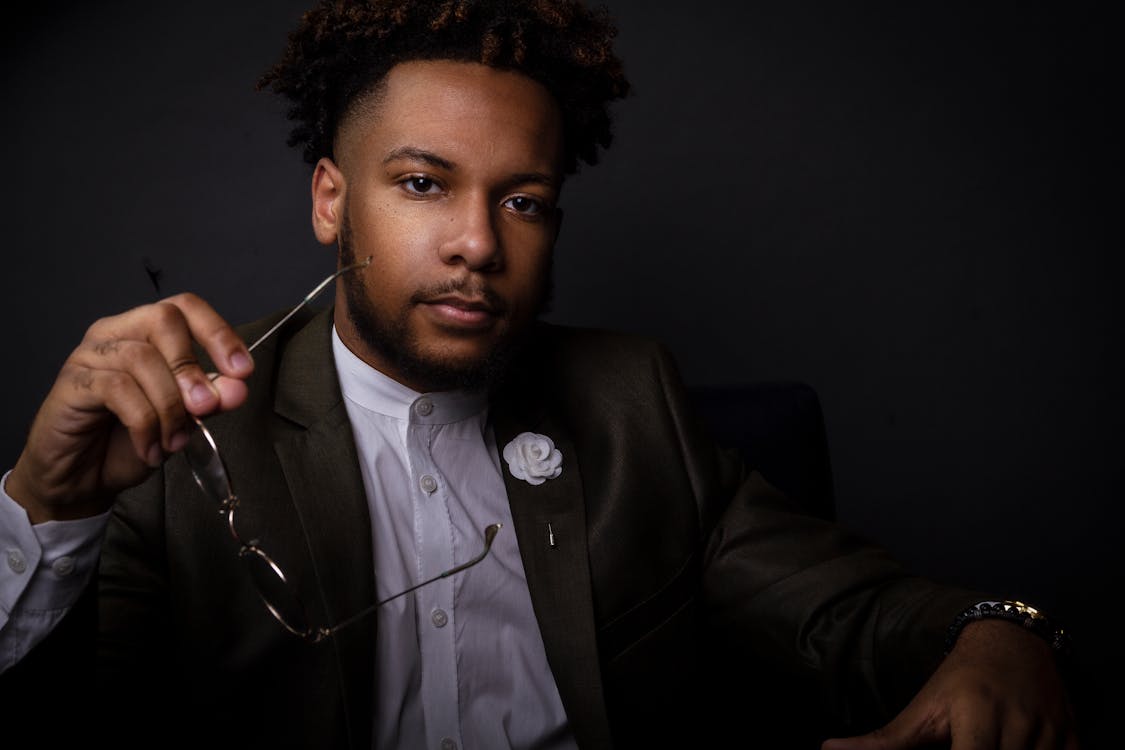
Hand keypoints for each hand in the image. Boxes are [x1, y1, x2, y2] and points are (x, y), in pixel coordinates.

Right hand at [6, 294, 252, 522]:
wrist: (83, 478)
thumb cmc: (129, 441)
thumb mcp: (182, 420)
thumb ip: (210, 399)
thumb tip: (237, 387)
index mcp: (146, 332)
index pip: (186, 307)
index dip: (219, 333)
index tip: (242, 370)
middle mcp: (117, 332)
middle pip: (164, 319)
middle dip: (192, 367)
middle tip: (204, 409)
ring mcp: (90, 353)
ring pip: (143, 358)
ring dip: (169, 407)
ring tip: (174, 441)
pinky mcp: (72, 382)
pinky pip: (117, 389)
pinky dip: (144, 424)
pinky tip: (150, 448)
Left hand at [822, 619, 1077, 749]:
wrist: (1010, 640)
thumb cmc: (958, 679)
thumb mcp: (920, 710)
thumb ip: (881, 743)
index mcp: (975, 717)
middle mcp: (1018, 723)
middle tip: (963, 748)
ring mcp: (1051, 732)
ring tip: (986, 743)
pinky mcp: (1075, 737)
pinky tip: (1020, 749)